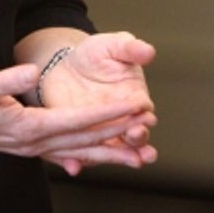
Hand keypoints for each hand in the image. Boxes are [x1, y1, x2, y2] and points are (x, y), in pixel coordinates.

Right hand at [0, 63, 151, 162]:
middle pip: (85, 139)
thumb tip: (32, 74)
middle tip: (149, 125)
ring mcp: (31, 147)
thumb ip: (6, 80)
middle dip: (119, 132)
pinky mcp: (28, 144)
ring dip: (109, 148)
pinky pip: (66, 152)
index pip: (77, 121)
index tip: (135, 106)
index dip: (108, 113)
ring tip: (138, 150)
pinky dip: (88, 152)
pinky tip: (101, 153)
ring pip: (79, 150)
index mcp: (27, 126)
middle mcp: (33, 141)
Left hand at [37, 32, 157, 174]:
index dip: (145, 117)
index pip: (145, 113)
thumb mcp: (113, 45)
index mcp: (134, 99)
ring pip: (112, 152)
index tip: (145, 117)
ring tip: (118, 164)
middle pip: (134, 138)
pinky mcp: (78, 138)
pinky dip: (77, 162)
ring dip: (118, 161)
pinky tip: (75, 167)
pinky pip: (79, 154)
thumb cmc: (94, 54)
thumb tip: (149, 51)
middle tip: (138, 141)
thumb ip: (131, 48)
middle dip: (138, 143)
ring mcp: (100, 132)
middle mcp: (121, 120)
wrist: (64, 65)